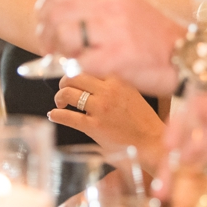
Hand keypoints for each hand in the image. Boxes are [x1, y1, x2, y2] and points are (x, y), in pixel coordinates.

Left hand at [35, 0, 182, 94]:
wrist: (185, 56)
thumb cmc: (153, 38)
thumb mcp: (125, 8)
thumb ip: (95, 7)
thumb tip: (60, 16)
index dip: (44, 10)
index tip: (44, 25)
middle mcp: (109, 5)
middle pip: (55, 13)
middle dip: (46, 34)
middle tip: (50, 49)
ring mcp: (113, 30)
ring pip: (64, 36)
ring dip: (60, 52)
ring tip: (70, 60)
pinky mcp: (117, 57)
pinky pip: (79, 63)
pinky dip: (77, 69)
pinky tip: (87, 70)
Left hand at [50, 72, 167, 172]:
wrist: (152, 141)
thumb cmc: (143, 119)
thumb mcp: (132, 92)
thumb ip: (114, 83)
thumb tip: (91, 78)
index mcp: (118, 78)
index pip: (89, 65)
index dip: (76, 68)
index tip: (71, 73)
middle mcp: (108, 90)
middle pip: (74, 76)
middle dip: (64, 82)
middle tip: (63, 89)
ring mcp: (101, 108)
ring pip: (69, 93)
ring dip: (59, 97)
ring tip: (60, 103)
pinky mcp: (95, 126)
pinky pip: (68, 117)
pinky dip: (57, 115)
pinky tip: (54, 115)